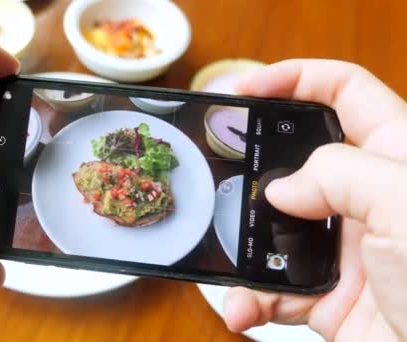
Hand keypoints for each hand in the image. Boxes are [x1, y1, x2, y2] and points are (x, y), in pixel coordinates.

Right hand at [223, 59, 406, 340]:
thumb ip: (340, 175)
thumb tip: (282, 189)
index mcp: (393, 157)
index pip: (344, 93)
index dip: (295, 78)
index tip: (245, 89)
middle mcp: (365, 198)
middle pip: (294, 160)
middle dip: (250, 165)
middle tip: (214, 170)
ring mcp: (342, 248)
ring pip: (273, 228)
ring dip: (240, 245)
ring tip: (220, 257)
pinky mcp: (326, 294)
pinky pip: (274, 288)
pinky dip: (251, 298)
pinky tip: (242, 307)